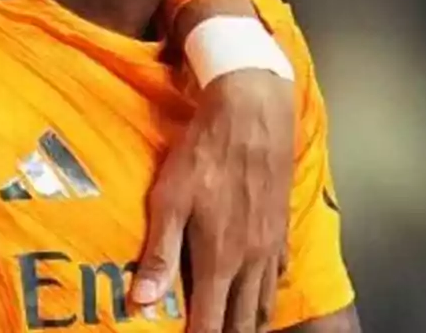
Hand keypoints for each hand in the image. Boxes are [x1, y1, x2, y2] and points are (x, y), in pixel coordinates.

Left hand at [131, 69, 294, 332]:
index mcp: (220, 259)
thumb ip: (159, 253)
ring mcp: (271, 244)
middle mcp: (251, 260)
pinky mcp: (282, 226)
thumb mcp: (169, 200)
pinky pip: (278, 274)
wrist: (252, 115)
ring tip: (236, 327)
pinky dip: (268, 291)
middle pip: (244, 320)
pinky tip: (260, 288)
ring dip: (250, 320)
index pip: (212, 322)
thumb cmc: (204, 154)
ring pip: (264, 301)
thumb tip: (143, 302)